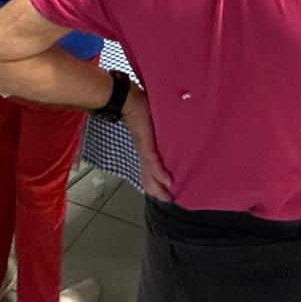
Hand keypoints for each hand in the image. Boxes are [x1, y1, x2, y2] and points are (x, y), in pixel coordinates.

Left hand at [122, 86, 173, 200]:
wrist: (126, 100)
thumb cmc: (141, 107)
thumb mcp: (153, 123)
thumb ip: (160, 130)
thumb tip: (174, 129)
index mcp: (146, 149)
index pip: (150, 171)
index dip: (157, 183)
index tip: (167, 192)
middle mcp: (144, 153)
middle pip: (149, 179)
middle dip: (159, 192)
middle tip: (170, 201)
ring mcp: (144, 150)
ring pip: (151, 175)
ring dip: (159, 189)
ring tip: (169, 198)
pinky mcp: (146, 145)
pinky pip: (153, 163)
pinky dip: (160, 174)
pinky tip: (168, 182)